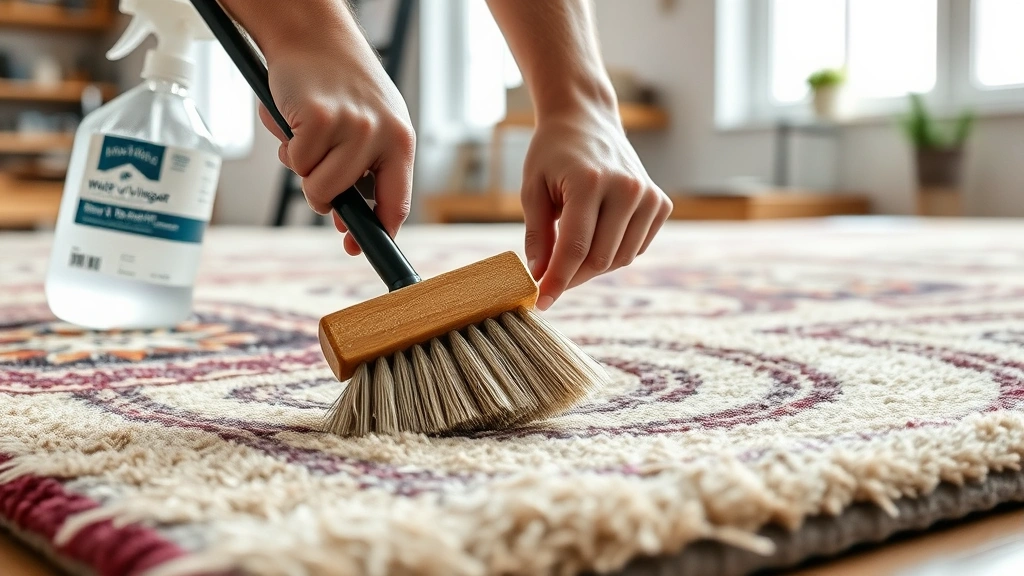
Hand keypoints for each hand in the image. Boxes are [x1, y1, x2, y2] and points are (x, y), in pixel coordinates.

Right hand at [258, 40, 414, 255]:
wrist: (316, 35)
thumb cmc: (342, 85)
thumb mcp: (373, 125)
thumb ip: (368, 170)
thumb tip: (347, 221)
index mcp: (401, 142)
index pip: (395, 203)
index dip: (375, 233)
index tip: (357, 247)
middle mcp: (381, 136)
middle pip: (341, 200)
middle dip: (321, 196)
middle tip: (316, 167)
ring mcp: (351, 127)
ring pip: (316, 186)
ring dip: (303, 170)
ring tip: (308, 136)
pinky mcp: (318, 118)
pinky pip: (295, 161)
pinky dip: (288, 147)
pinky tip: (297, 120)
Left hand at [521, 106, 671, 310]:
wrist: (587, 119)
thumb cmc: (553, 153)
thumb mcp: (532, 188)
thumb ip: (537, 235)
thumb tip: (540, 276)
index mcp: (590, 182)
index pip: (574, 248)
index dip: (557, 281)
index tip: (541, 303)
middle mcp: (627, 188)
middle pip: (600, 259)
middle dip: (572, 276)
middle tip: (550, 278)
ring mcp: (648, 195)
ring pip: (621, 259)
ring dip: (593, 266)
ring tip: (571, 249)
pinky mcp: (660, 203)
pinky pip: (636, 248)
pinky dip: (614, 253)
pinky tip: (597, 234)